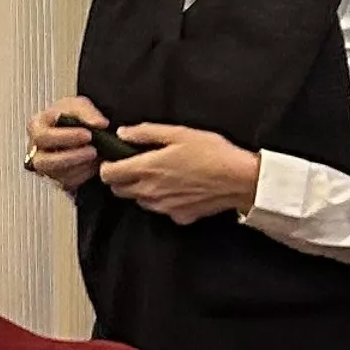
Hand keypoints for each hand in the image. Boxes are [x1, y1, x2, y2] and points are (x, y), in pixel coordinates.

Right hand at [26, 96, 106, 190]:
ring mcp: (44, 165)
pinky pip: (66, 182)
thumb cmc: (71, 115)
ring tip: (96, 157)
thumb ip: (87, 112)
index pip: (43, 136)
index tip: (87, 134)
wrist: (79, 127)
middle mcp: (36, 148)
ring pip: (55, 174)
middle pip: (44, 161)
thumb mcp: (78, 105)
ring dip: (78, 167)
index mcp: (36, 127)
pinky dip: (82, 175)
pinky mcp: (56, 177)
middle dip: (71, 157)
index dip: (65, 137)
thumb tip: (99, 124)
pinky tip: (92, 165)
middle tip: (93, 150)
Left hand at [101, 124, 261, 224]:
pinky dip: (163, 201)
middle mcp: (150, 191)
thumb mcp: (179, 133)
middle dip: (121, 179)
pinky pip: (161, 210)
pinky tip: (178, 189)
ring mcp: (163, 206)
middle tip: (137, 166)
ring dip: (141, 190)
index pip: (107, 174)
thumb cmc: (214, 153)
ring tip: (161, 176)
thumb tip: (123, 133)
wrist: (242, 179)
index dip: (108, 166)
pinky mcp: (178, 216)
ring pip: (138, 201)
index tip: (115, 160)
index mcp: (147, 169)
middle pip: (118, 190)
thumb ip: (146, 133)